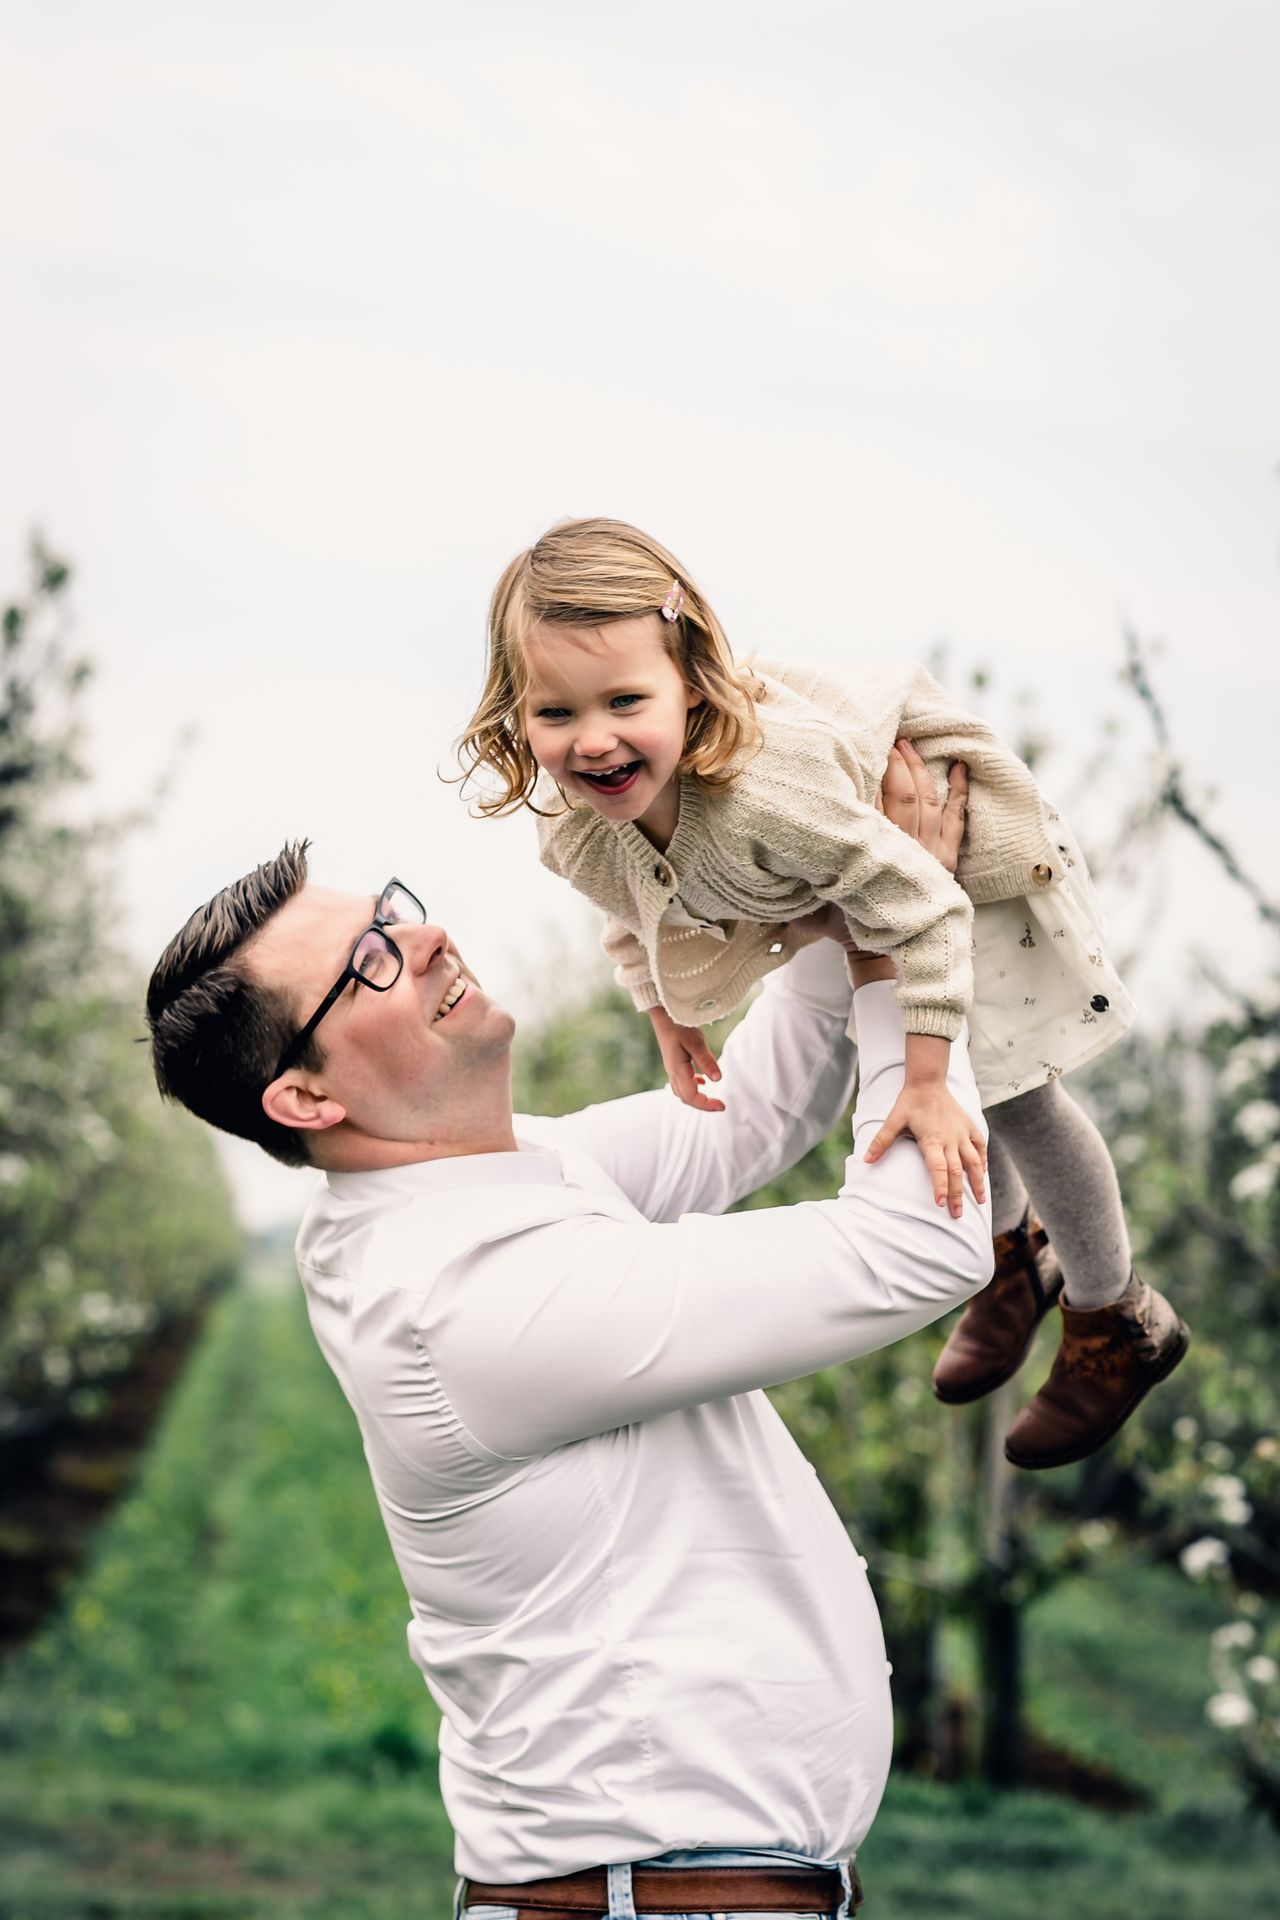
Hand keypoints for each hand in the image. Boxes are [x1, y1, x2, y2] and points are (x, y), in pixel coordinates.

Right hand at [649, 1006, 724, 1113]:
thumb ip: (706, 1061)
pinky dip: (692, 1087)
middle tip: (720, 1105)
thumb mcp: (696, 1041)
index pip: (691, 1096)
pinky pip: (681, 1082)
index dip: (707, 1104)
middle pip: (686, 1098)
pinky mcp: (673, 1062)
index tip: (722, 1106)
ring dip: (697, 1098)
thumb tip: (718, 1079)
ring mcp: (671, 1068)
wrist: (663, 1013)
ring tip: (712, 1098)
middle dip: (703, 1105)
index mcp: (677, 1069)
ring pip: (682, 1092)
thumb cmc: (678, 1024)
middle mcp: (672, 1072)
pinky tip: (702, 1081)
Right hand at [810, 741, 970, 972]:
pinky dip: (960, 792)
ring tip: (911, 744)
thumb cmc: (845, 926)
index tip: (861, 748)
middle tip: (888, 737)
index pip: (870, 805)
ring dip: (920, 769)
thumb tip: (768, 856)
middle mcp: (904, 850)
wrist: (884, 958)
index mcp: (870, 856)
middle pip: (903, 795)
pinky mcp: (946, 861)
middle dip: (896, 762)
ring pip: (929, 801)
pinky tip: (958, 768)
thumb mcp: (813, 903)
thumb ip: (797, 878)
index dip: (867, 774)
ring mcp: (929, 854)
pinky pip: (957, 819)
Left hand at [864, 1067, 987, 1216]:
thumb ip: (881, 1141)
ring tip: (980, 1201)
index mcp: (932, 1139)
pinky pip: (980, 1146)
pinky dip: (982, 1161)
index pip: (938, 1167)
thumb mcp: (893, 1120)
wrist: (928, 1082)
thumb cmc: (909, 1103)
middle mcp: (950, 1138)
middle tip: (957, 1215)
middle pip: (957, 1171)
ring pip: (974, 1162)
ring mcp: (962, 1133)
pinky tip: (982, 1173)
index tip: (941, 1203)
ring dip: (977, 1182)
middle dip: (958, 1195)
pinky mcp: (969, 1127)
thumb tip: (866, 1160)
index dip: (940, 1186)